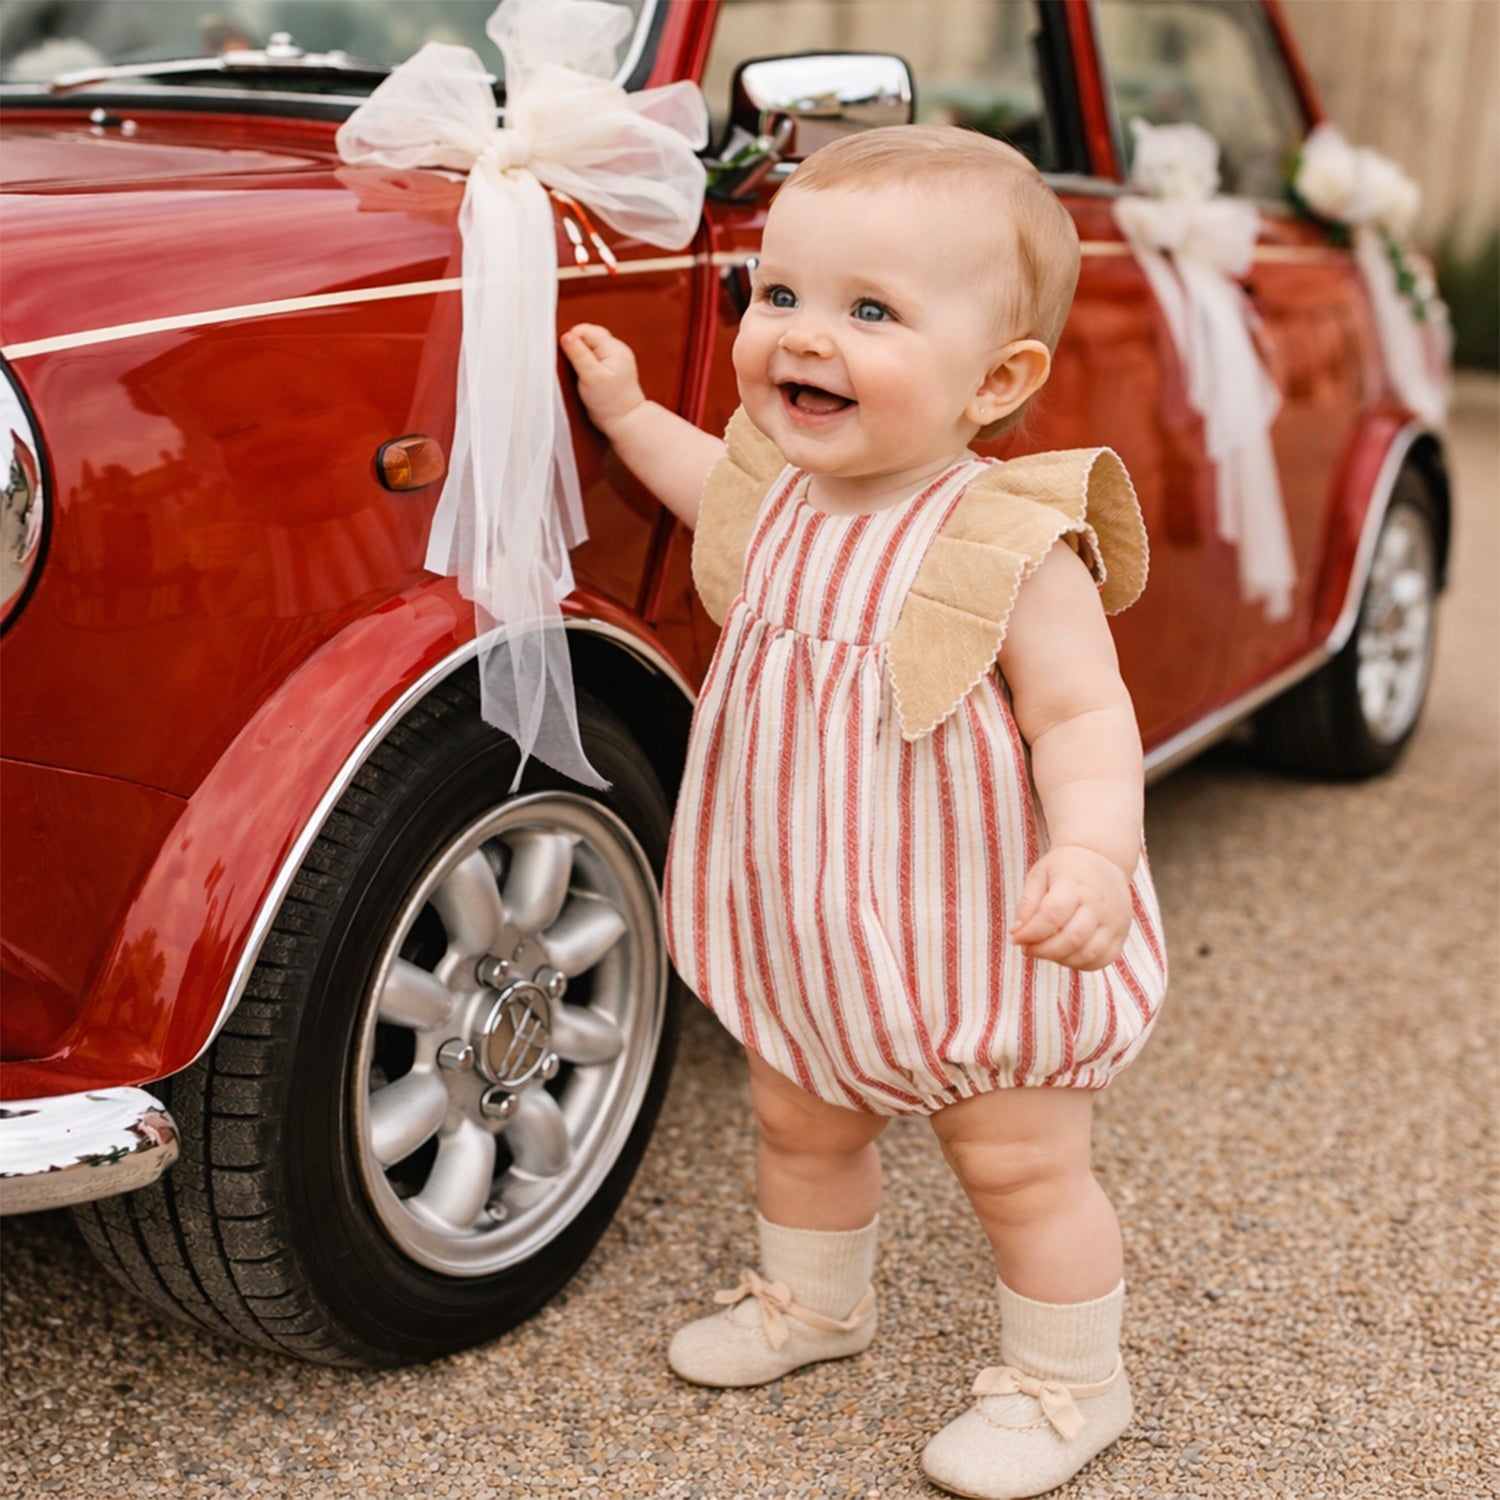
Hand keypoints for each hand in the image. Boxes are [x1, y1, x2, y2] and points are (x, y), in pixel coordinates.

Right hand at [560, 323, 646, 433]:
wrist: (625, 421)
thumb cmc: (610, 403)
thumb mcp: (590, 376)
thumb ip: (577, 354)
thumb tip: (566, 335)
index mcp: (614, 348)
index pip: (586, 330)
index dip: (572, 340)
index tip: (568, 356)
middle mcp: (617, 350)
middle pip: (589, 336)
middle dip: (577, 348)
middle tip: (575, 367)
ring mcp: (615, 359)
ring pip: (591, 347)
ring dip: (581, 356)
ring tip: (582, 373)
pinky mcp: (611, 368)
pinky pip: (595, 358)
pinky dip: (587, 364)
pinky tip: (587, 376)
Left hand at [1010, 845, 1132, 970]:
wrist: (1102, 859)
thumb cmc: (1064, 869)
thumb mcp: (1039, 875)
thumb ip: (1027, 903)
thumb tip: (1016, 932)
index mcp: (1075, 884)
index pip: (1052, 916)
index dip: (1030, 933)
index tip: (1015, 938)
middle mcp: (1099, 903)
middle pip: (1072, 939)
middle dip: (1044, 951)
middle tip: (1028, 949)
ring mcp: (1114, 920)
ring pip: (1089, 954)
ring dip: (1061, 960)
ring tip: (1046, 951)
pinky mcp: (1122, 932)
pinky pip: (1104, 959)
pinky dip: (1082, 964)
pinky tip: (1065, 955)